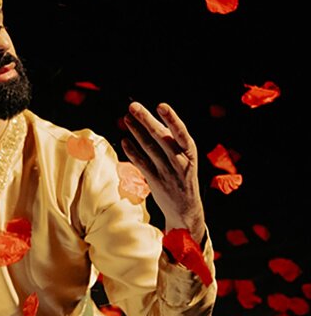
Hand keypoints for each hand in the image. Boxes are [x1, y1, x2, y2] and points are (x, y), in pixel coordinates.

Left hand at [121, 102, 205, 242]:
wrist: (186, 210)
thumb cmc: (184, 180)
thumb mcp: (186, 160)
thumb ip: (172, 145)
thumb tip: (153, 123)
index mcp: (190, 153)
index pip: (181, 132)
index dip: (171, 119)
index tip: (161, 106)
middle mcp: (180, 161)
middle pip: (160, 136)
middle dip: (146, 119)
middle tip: (133, 106)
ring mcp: (167, 172)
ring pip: (149, 147)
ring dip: (135, 131)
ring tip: (126, 118)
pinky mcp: (155, 181)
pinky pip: (141, 164)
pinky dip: (132, 152)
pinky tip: (125, 140)